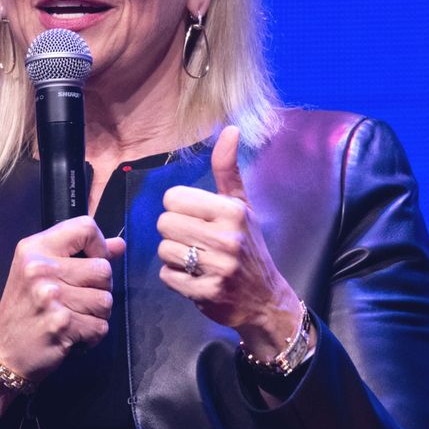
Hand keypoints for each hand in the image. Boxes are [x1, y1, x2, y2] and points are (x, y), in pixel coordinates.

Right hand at [0, 215, 124, 382]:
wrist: (3, 352)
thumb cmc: (25, 309)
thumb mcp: (43, 272)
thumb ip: (81, 254)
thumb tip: (119, 245)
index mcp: (35, 248)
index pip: (85, 228)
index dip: (99, 246)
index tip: (92, 261)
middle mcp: (40, 269)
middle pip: (103, 269)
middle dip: (99, 288)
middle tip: (77, 299)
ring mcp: (50, 296)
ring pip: (106, 300)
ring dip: (97, 314)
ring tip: (74, 316)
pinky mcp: (61, 324)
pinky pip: (101, 326)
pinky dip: (92, 334)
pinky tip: (73, 333)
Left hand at [156, 126, 299, 356]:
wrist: (265, 299)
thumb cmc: (248, 247)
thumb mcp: (242, 206)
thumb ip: (228, 169)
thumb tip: (230, 129)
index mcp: (232, 211)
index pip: (173, 198)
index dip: (180, 209)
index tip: (197, 219)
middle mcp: (227, 237)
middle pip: (164, 223)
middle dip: (175, 233)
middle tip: (195, 242)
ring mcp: (218, 267)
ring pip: (163, 250)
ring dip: (175, 257)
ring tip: (196, 260)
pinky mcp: (207, 293)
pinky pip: (167, 276)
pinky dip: (176, 279)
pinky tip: (196, 278)